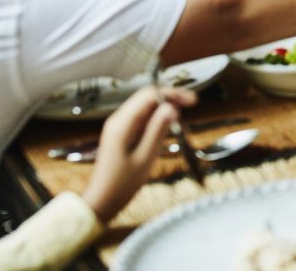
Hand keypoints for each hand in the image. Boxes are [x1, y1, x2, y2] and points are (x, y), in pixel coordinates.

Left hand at [81, 86, 195, 223]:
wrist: (102, 200)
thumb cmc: (123, 183)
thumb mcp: (145, 157)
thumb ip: (158, 129)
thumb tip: (173, 107)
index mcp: (122, 123)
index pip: (149, 96)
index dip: (172, 94)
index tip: (193, 101)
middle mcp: (119, 119)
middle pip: (147, 97)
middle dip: (170, 97)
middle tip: (191, 104)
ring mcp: (119, 125)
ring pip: (145, 106)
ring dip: (164, 107)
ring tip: (182, 116)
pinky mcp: (121, 132)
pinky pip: (141, 117)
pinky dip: (156, 117)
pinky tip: (168, 124)